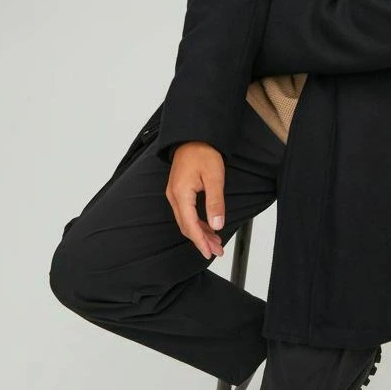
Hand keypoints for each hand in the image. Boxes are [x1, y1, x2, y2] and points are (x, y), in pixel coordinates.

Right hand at [165, 142, 225, 259]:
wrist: (193, 137)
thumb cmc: (203, 153)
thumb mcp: (214, 178)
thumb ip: (215, 202)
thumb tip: (216, 225)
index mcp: (181, 194)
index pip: (190, 225)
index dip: (200, 241)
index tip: (209, 252)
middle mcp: (174, 196)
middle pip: (186, 226)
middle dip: (201, 240)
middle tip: (216, 251)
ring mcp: (175, 194)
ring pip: (186, 221)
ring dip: (200, 233)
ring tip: (215, 243)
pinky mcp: (179, 192)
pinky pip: (186, 213)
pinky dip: (197, 223)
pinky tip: (208, 228)